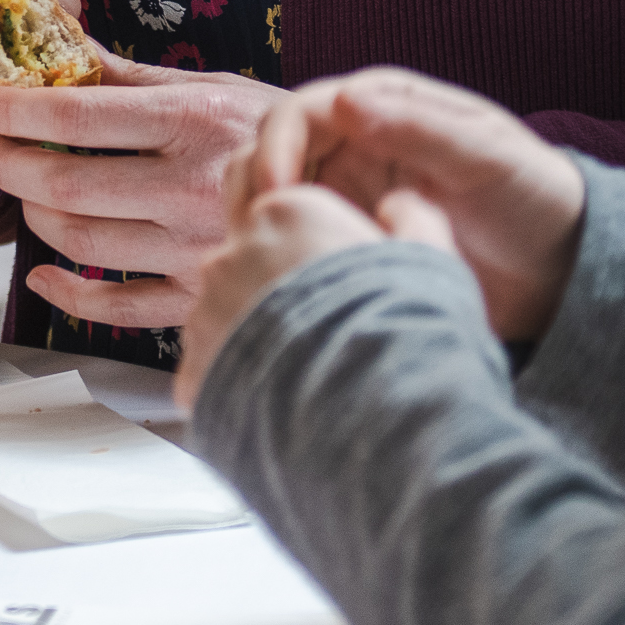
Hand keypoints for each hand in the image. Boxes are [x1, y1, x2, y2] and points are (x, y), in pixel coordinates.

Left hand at [0, 54, 278, 330]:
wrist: (349, 196)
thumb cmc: (276, 134)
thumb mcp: (214, 87)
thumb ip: (133, 77)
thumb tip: (63, 49)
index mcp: (194, 121)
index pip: (79, 116)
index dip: (14, 110)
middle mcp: (192, 186)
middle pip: (67, 187)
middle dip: (11, 167)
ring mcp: (194, 247)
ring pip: (82, 244)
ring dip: (34, 217)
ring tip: (26, 194)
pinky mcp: (198, 294)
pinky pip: (116, 306)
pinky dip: (68, 292)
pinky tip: (46, 273)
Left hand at [174, 181, 455, 412]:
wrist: (367, 420)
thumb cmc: (403, 334)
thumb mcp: (433, 261)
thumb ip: (414, 218)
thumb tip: (398, 205)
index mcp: (289, 211)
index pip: (293, 218)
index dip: (327, 255)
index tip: (353, 288)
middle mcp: (234, 253)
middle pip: (256, 264)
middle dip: (286, 295)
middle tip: (332, 335)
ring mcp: (205, 313)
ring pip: (230, 318)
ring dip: (261, 341)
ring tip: (310, 377)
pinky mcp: (192, 371)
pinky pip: (215, 371)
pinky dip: (242, 386)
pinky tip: (284, 405)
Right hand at [234, 68, 588, 341]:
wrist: (557, 270)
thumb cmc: (533, 198)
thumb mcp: (486, 158)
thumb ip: (419, 128)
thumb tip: (344, 101)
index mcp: (384, 105)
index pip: (300, 112)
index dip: (277, 148)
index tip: (277, 195)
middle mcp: (354, 144)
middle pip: (269, 153)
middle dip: (255, 189)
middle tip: (260, 239)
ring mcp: (347, 196)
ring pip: (269, 199)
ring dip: (257, 224)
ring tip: (270, 265)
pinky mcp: (347, 243)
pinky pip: (293, 243)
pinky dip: (276, 256)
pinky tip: (283, 285)